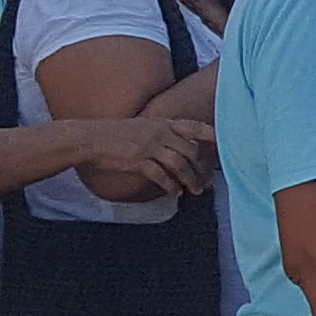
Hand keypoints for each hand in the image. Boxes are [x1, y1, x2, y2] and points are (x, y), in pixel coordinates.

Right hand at [68, 115, 216, 203]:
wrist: (90, 139)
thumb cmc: (115, 135)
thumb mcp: (141, 128)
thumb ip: (160, 136)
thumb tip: (177, 151)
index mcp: (161, 123)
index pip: (193, 126)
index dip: (211, 135)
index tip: (225, 145)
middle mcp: (159, 132)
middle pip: (191, 151)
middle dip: (202, 169)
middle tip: (207, 182)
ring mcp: (149, 146)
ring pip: (180, 164)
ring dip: (191, 180)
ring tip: (195, 191)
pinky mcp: (139, 160)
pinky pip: (162, 175)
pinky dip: (171, 186)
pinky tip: (174, 192)